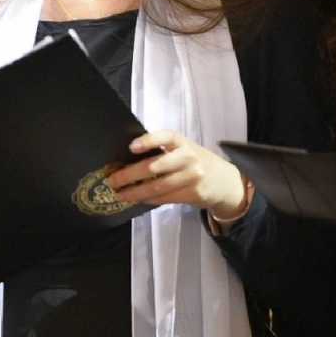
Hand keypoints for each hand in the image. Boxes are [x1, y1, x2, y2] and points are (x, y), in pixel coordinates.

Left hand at [108, 130, 248, 217]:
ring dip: (135, 192)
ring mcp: (192, 176)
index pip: (166, 137)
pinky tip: (138, 199)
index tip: (131, 147)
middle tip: (111, 180)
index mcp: (181, 142)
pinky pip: (166, 197)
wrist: (224, 181)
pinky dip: (149, 199)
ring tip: (120, 194)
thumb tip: (126, 160)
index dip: (149, 140)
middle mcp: (188, 157)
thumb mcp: (181, 150)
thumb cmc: (193, 161)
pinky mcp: (194, 193)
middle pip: (154, 166)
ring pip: (157, 186)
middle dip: (129, 175)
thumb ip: (161, 151)